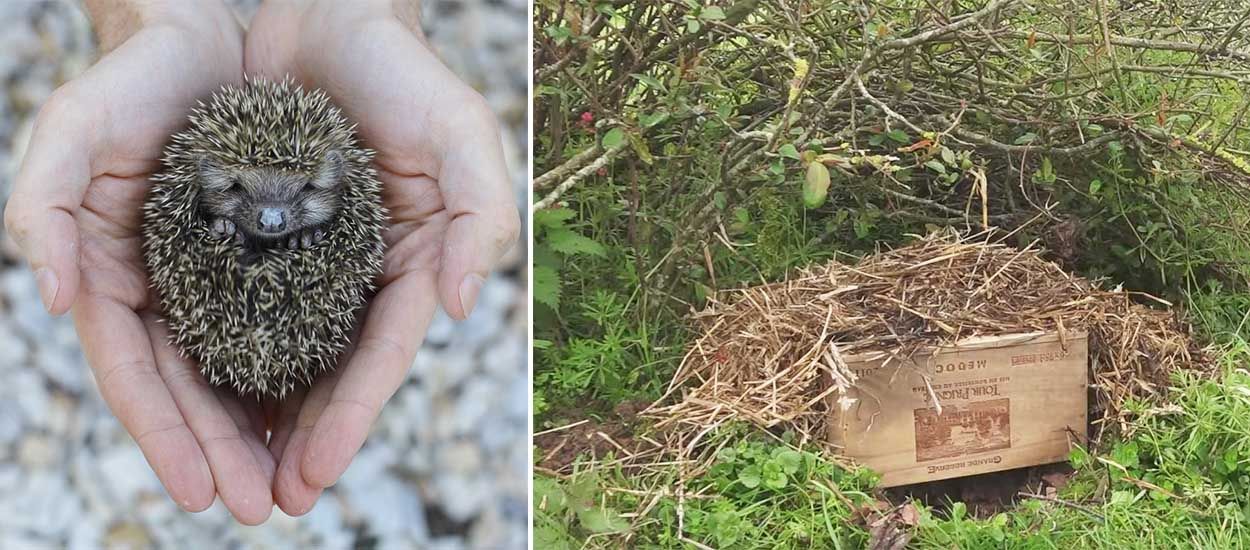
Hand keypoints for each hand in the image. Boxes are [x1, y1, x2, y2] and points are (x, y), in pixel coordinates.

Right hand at [3, 1, 277, 523]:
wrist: (196, 38)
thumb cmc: (128, 80)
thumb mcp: (72, 129)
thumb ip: (43, 207)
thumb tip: (51, 299)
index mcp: (109, 276)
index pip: (134, 376)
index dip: (163, 437)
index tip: (201, 493)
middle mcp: (161, 289)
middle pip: (190, 390)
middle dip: (223, 453)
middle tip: (265, 509)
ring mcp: (212, 278)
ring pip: (238, 371)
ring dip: (263, 431)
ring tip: (299, 484)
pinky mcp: (262, 258)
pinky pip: (281, 326)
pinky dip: (296, 372)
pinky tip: (323, 412)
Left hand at [244, 0, 519, 513]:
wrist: (331, 17)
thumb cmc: (406, 73)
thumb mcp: (462, 133)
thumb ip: (479, 215)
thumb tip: (459, 306)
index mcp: (413, 262)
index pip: (383, 353)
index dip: (352, 415)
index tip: (317, 471)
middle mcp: (361, 272)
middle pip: (331, 370)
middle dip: (305, 438)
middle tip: (272, 502)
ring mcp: (308, 259)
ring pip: (280, 352)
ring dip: (259, 415)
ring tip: (231, 474)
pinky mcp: (257, 236)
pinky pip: (234, 302)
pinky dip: (220, 352)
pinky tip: (194, 395)